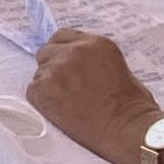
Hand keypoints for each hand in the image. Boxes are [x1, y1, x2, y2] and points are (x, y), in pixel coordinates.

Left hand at [26, 29, 163, 163]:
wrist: (125, 128)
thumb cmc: (130, 105)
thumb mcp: (117, 66)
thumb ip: (92, 58)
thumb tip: (77, 65)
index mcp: (94, 43)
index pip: (62, 36)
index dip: (61, 51)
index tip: (63, 62)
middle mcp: (73, 51)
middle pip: (46, 51)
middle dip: (52, 66)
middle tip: (64, 86)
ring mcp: (56, 69)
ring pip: (39, 73)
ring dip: (48, 85)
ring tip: (67, 102)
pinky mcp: (43, 89)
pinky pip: (33, 91)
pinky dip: (42, 101)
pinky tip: (60, 110)